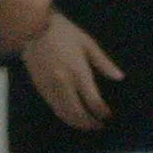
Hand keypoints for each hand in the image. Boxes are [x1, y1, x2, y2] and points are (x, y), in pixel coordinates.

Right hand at [21, 10, 122, 130]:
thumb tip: (119, 77)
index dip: (102, 112)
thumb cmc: (63, 32)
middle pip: (79, 113)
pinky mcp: (40, 88)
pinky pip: (54, 108)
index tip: (108, 115)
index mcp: (79, 72)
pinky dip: (64, 116)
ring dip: (77, 123)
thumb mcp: (87, 43)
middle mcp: (65, 84)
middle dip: (90, 123)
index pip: (93, 102)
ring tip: (87, 125)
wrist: (33, 27)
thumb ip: (103, 62)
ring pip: (65, 114)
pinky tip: (71, 117)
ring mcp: (51, 88)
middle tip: (99, 125)